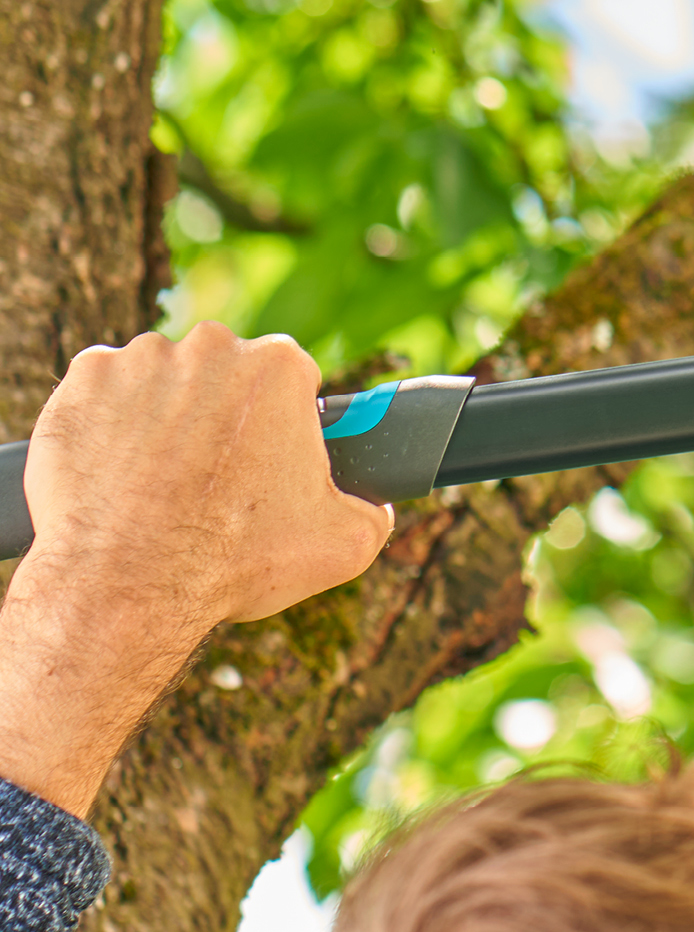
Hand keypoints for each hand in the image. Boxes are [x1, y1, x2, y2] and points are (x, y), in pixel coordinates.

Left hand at [0, 326, 392, 813]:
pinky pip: (104, 391)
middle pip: (226, 371)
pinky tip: (121, 470)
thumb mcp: (344, 544)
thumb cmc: (234, 561)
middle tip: (216, 476)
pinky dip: (110, 422)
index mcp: (279, 369)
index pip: (294, 377)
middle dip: (224, 413)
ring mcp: (140, 360)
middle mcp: (210, 348)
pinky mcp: (82, 382)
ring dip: (166, 416)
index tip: (271, 456)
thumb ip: (374, 509)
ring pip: (164, 379)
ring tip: (163, 480)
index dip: (286, 420)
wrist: (126, 583)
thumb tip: (374, 503)